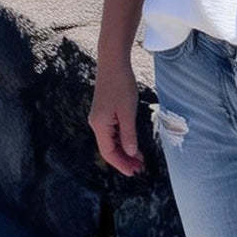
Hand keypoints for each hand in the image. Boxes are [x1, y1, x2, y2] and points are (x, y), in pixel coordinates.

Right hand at [88, 59, 144, 176]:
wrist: (113, 63)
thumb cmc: (121, 85)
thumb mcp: (128, 111)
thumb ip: (128, 133)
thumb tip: (131, 152)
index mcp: (100, 125)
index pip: (108, 153)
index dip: (121, 164)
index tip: (134, 172)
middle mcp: (96, 124)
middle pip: (109, 149)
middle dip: (124, 160)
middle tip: (140, 168)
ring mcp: (99, 118)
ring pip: (111, 141)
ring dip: (125, 151)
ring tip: (140, 159)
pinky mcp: (104, 113)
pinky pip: (112, 132)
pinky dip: (122, 140)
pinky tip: (133, 143)